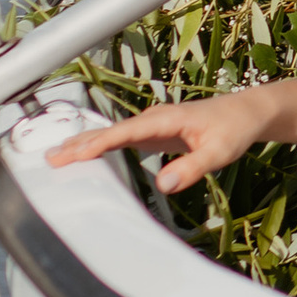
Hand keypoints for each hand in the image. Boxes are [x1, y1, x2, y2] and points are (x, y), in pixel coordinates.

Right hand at [48, 89, 276, 194]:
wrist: (246, 112)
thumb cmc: (233, 130)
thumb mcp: (218, 153)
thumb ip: (191, 168)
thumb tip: (164, 183)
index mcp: (165, 119)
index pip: (124, 132)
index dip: (98, 143)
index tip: (73, 154)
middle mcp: (154, 118)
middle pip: (110, 131)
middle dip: (80, 143)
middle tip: (50, 158)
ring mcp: (152, 124)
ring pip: (112, 133)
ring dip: (85, 143)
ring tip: (56, 155)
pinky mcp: (154, 132)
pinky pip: (121, 139)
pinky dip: (100, 146)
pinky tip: (86, 155)